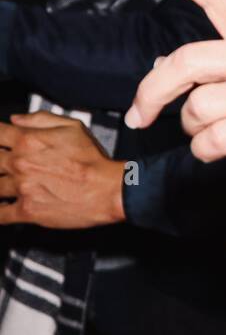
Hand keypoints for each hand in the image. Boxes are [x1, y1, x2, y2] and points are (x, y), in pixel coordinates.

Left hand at [0, 112, 125, 227]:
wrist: (106, 189)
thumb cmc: (92, 159)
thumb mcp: (72, 126)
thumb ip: (40, 119)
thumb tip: (17, 119)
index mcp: (28, 140)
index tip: (0, 142)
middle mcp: (20, 163)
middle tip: (4, 164)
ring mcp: (21, 188)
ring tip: (4, 185)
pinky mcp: (27, 211)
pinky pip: (1, 215)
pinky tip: (3, 206)